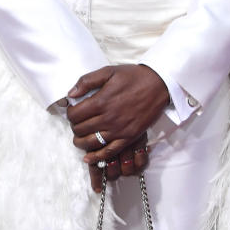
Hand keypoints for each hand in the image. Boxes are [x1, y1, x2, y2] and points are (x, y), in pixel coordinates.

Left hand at [66, 64, 169, 189]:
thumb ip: (87, 81)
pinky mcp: (128, 137)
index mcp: (101, 101)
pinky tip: (88, 158)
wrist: (158, 84)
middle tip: (78, 122)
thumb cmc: (133, 77)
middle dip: (74, 127)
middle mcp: (108, 118)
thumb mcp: (108, 71)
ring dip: (80, 142)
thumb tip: (71, 94)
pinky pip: (109, 152)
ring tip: (79, 138)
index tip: (73, 111)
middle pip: (80, 130)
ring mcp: (119, 130)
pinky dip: (96, 157)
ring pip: (91, 143)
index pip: (74, 115)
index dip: (70, 114)